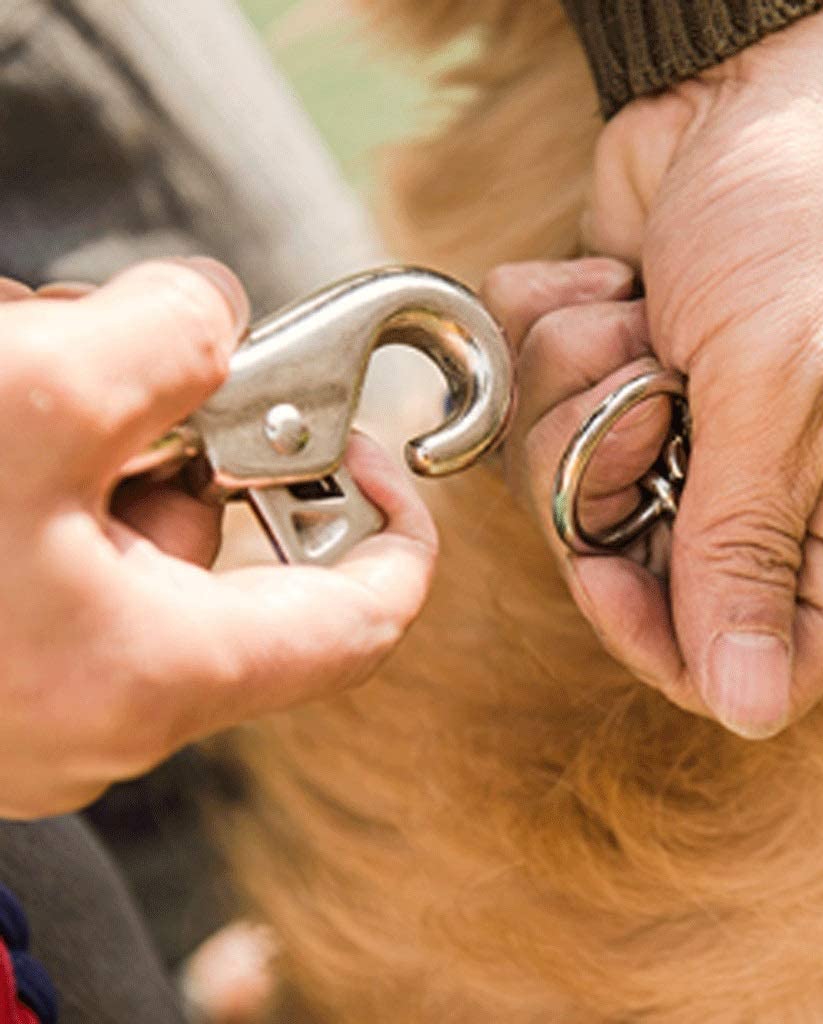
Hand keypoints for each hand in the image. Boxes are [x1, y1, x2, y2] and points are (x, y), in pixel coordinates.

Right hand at [0, 261, 436, 817]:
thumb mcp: (27, 393)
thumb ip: (162, 339)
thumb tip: (210, 313)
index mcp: (153, 674)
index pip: (360, 621)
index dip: (400, 531)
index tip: (381, 450)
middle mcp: (103, 703)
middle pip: (221, 546)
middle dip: (192, 431)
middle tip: (132, 354)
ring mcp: (31, 683)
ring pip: (124, 525)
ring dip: (91, 424)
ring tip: (20, 358)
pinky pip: (48, 534)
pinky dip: (33, 453)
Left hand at [490, 0, 822, 737]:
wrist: (751, 88)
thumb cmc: (809, 221)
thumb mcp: (784, 392)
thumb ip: (749, 550)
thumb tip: (749, 707)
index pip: (756, 666)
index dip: (660, 633)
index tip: (600, 555)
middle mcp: (781, 498)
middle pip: (644, 582)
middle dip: (607, 476)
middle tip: (641, 385)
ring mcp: (696, 443)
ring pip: (574, 496)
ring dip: (580, 394)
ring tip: (637, 315)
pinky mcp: (629, 390)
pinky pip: (542, 416)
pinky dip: (556, 346)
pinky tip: (610, 289)